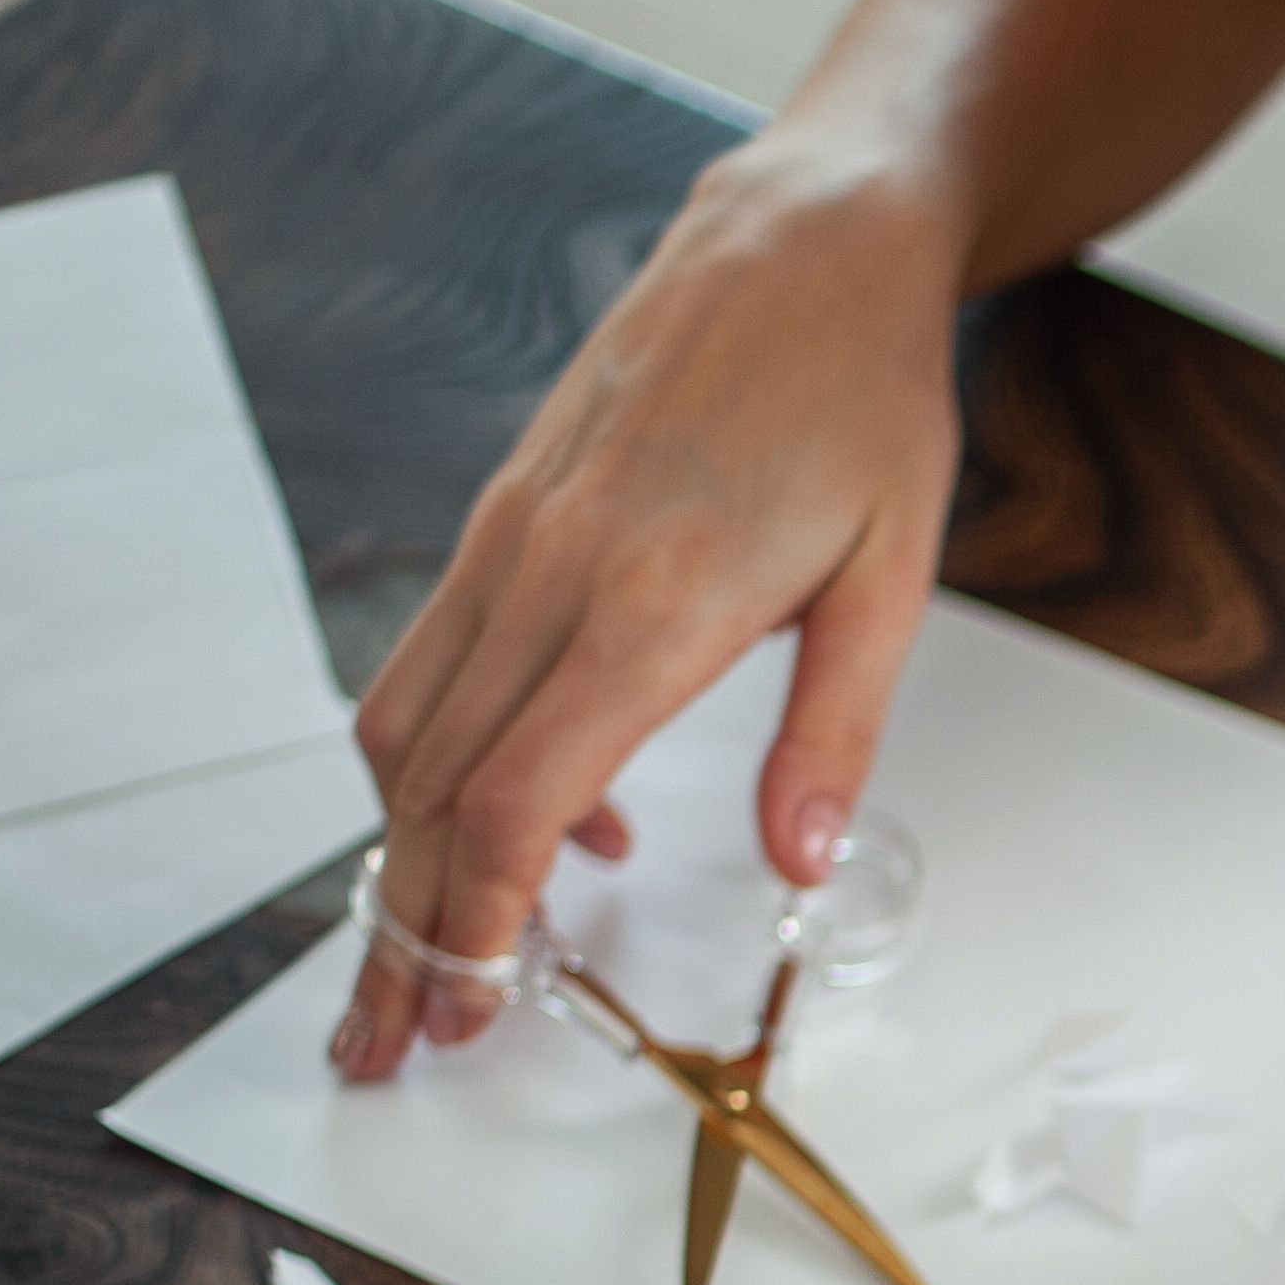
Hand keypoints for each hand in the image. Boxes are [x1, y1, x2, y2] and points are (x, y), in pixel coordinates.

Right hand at [330, 149, 966, 1079]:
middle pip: (432, 787)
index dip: (476, 920)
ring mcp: (511, 538)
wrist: (802, 241)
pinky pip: (439, 664)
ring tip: (413, 968)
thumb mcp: (897, 580)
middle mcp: (549, 569)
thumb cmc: (864, 403)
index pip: (514, 798)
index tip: (468, 1012)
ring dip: (397, 858)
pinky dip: (444, 765)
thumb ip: (835, 732)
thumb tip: (792, 866)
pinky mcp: (505, 518)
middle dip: (403, 930)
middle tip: (388, 1043)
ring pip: (406, 728)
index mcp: (648, 600)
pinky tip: (540, 827)